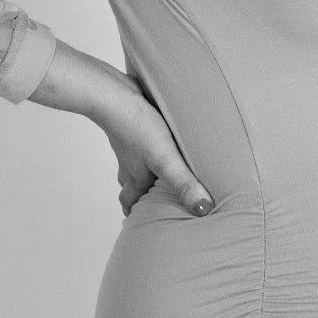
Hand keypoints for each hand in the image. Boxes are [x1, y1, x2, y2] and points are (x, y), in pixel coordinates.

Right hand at [99, 75, 213, 217]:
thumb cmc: (138, 127)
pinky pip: (138, 143)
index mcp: (137, 178)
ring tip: (160, 173)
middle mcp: (130, 164)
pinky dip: (146, 148)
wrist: (115, 93)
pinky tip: (161, 139)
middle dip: (140, 196)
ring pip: (133, 165)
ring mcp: (129, 145)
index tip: (142, 225)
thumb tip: (203, 210)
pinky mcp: (133, 126)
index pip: (131, 204)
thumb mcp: (166, 159)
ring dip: (144, 171)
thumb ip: (184, 184)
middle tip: (153, 202)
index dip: (136, 216)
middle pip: (130, 187)